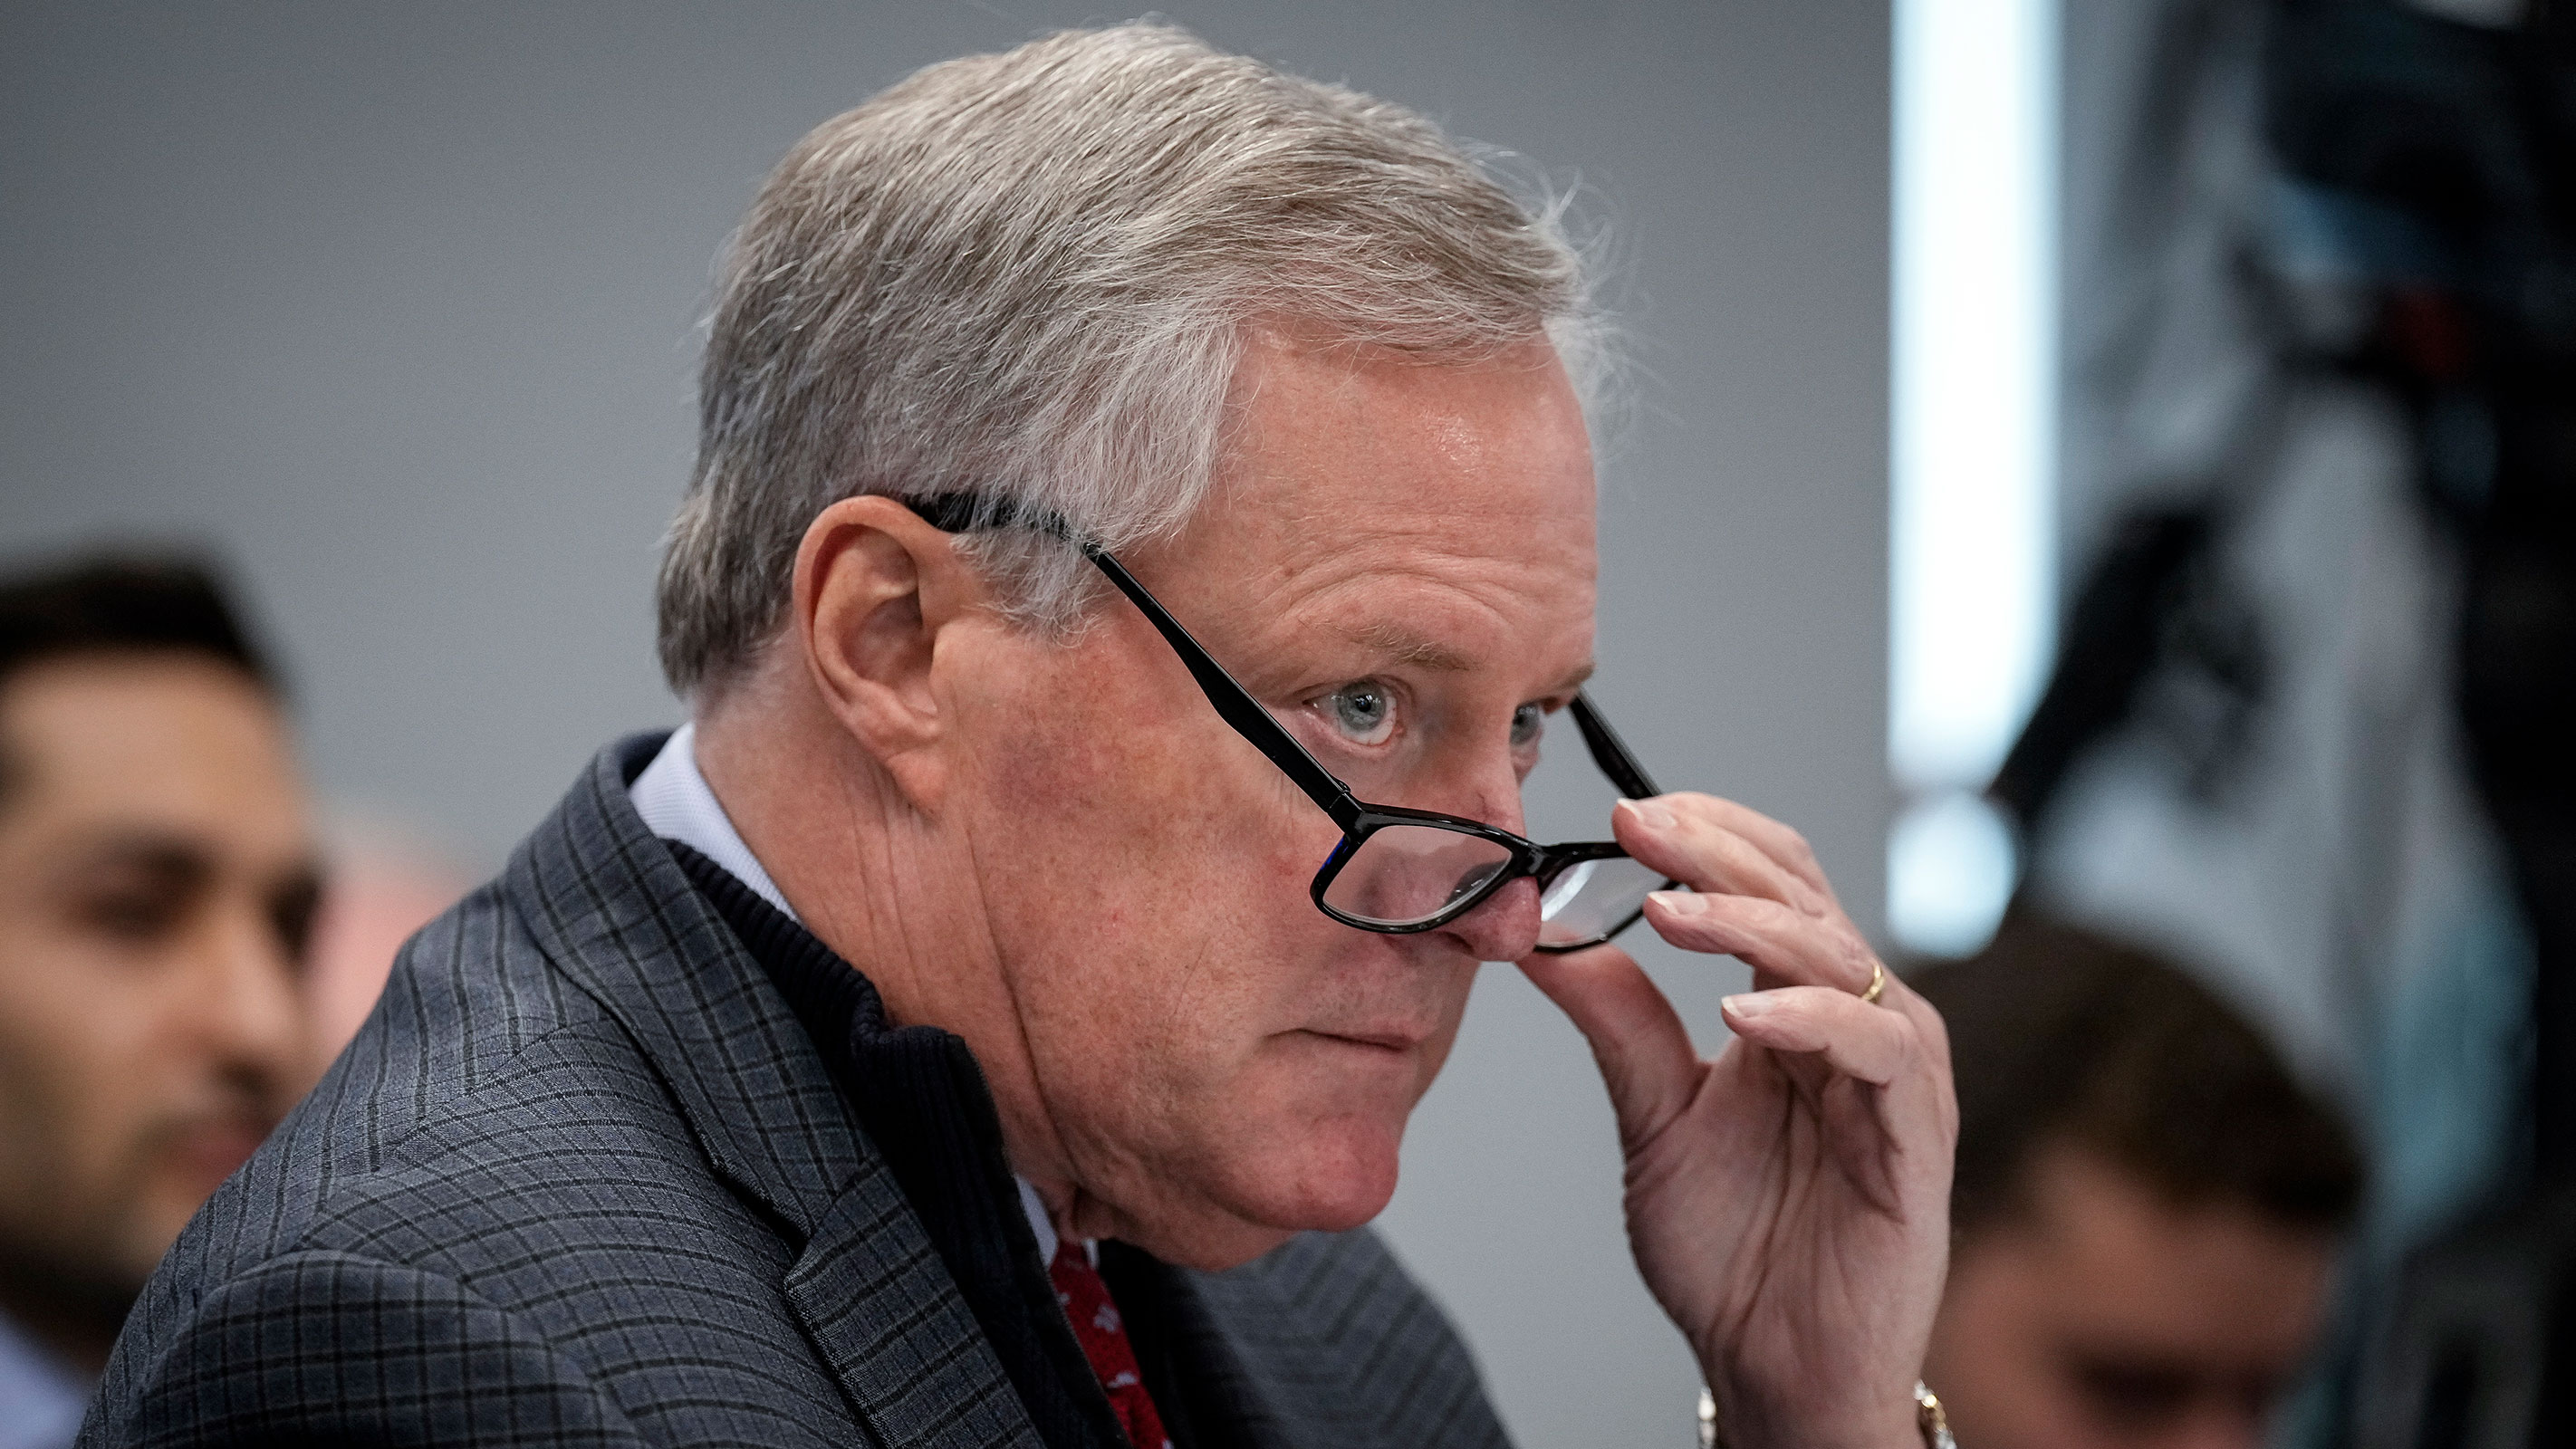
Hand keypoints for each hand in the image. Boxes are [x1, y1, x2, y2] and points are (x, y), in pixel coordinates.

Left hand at [1519, 794, 1954, 1448]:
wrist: (1776, 1368)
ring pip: (1840, 954)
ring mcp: (1893, 1072)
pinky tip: (1740, 1015)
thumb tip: (1544, 934)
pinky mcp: (1916, 1131)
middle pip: (1803, 894)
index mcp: (1794, 1003)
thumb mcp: (1653, 1115)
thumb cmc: (1734, 1250)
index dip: (1704, 837)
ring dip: (1751, 922)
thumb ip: (1617, 1021)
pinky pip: (1878, 1048)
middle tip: (1638, 826)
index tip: (1620, 815)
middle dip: (1717, 851)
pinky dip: (1808, 1018)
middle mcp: (1853, 1021)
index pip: (1769, 881)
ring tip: (1668, 912)